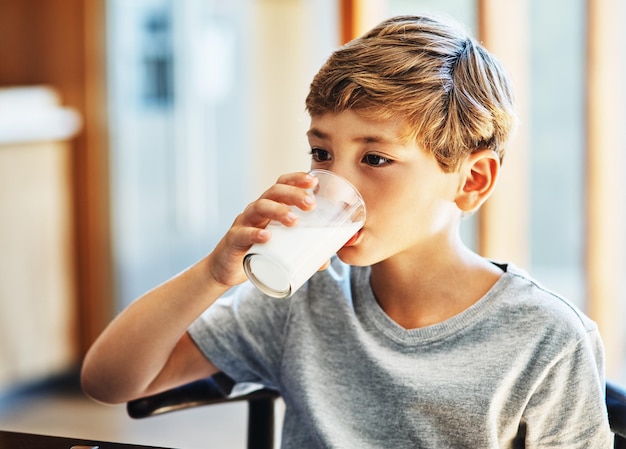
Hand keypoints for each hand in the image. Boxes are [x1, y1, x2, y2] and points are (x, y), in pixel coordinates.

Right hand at [208, 172, 317, 287]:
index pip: (281, 185)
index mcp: (269, 207)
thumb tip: (325, 261)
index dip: (296, 179)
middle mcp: (256, 210)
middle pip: (273, 192)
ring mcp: (244, 223)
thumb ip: (302, 252)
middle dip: (293, 194)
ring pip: (259, 207)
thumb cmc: (256, 252)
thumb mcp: (280, 249)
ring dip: (278, 211)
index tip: (314, 182)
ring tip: (294, 221)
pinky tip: (266, 237)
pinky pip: (243, 233)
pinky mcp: (234, 240)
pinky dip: (255, 233)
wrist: (226, 269)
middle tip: (311, 205)